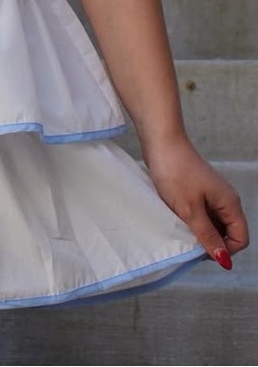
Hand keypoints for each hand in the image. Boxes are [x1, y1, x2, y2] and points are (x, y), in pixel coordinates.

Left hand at [145, 135, 249, 268]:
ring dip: (198, 228)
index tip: (200, 250)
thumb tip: (224, 260)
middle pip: (226, 231)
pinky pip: (199, 211)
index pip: (240, 238)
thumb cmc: (175, 171)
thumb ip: (207, 235)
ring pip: (211, 222)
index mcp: (230, 203)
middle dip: (210, 240)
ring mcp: (210, 193)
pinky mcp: (196, 189)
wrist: (160, 141)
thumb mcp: (190, 209)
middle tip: (187, 239)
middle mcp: (225, 199)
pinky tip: (175, 216)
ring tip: (179, 227)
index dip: (224, 249)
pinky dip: (190, 217)